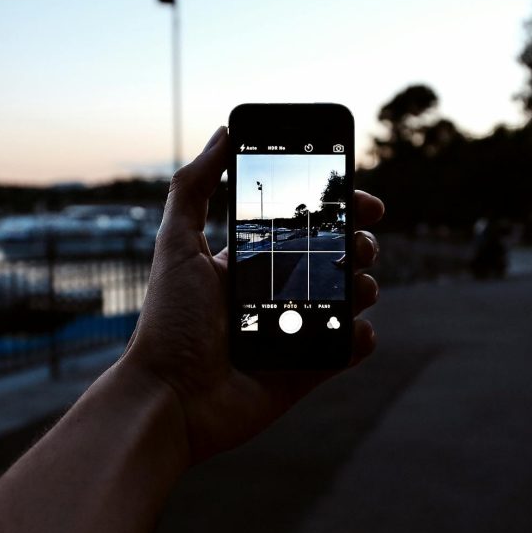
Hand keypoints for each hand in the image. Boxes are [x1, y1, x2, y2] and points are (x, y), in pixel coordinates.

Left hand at [118, 126, 383, 462]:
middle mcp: (272, 295)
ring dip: (363, 287)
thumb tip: (223, 131)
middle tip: (360, 244)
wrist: (168, 400)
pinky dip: (360, 338)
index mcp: (246, 264)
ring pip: (346, 302)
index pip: (300, 227)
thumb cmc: (168, 323)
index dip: (334, 211)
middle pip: (331, 260)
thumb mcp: (176, 244)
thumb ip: (194, 186)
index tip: (362, 198)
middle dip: (356, 245)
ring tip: (358, 286)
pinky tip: (358, 329)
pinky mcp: (304, 372)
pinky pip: (346, 351)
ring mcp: (292, 334)